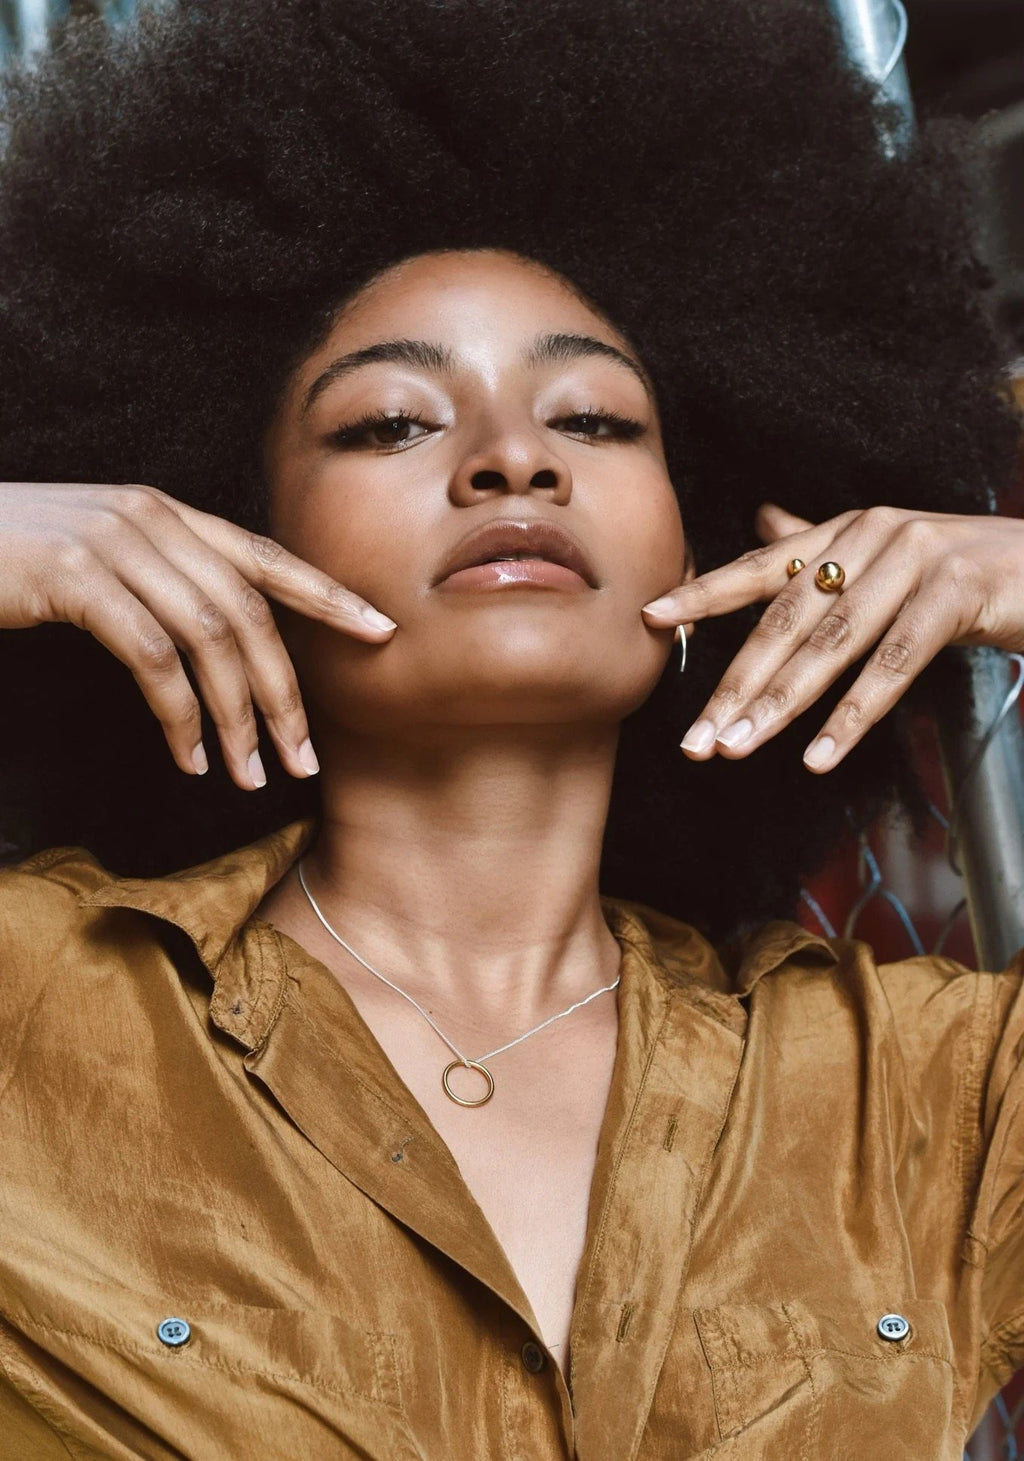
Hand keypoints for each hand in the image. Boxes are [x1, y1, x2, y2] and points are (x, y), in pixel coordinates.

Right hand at [0, 482, 396, 789]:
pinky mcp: (73, 578)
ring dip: (238, 716)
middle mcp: (149, 519)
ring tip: (250, 774)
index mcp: (165, 513)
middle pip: (250, 610)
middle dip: (284, 690)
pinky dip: (179, 714)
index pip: (265, 555)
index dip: (327, 594)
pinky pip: (152, 657)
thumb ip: (160, 580)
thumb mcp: (99, 558)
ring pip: (211, 638)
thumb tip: (221, 641)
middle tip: (304, 757)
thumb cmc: (12, 558)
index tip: (380, 631)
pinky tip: (188, 757)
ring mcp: (111, 543)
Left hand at [641, 503, 1023, 773]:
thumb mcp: (890, 559)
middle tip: (695, 739)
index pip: (762, 565)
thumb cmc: (969, 575)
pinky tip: (818, 756)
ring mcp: (915, 559)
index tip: (651, 617)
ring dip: (779, 706)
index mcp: (847, 530)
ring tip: (736, 750)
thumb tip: (765, 523)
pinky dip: (852, 716)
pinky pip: (892, 666)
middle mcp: (872, 535)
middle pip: (785, 620)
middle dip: (735, 684)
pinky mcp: (956, 593)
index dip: (705, 592)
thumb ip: (823, 549)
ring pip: (830, 647)